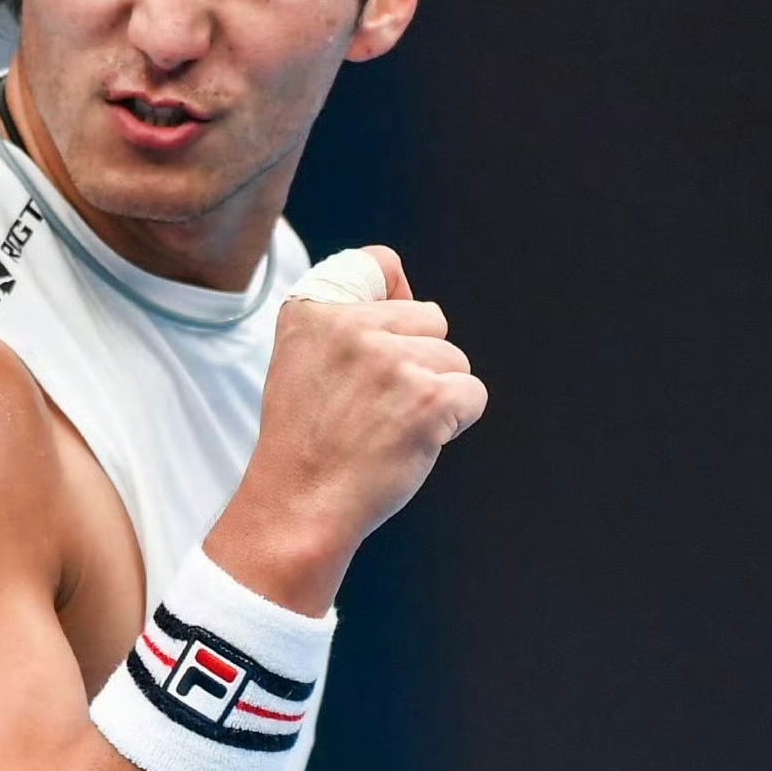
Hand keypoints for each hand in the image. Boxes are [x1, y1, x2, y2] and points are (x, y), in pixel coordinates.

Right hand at [205, 246, 486, 613]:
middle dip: (419, 361)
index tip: (378, 344)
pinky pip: (472, 394)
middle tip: (378, 407)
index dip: (396, 299)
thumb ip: (344, 322)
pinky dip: (455, 423)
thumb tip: (411, 294)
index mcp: (314, 311)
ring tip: (389, 428)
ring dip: (436, 396)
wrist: (299, 507)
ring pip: (453, 360)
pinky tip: (413, 442)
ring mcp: (391, 361)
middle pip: (431, 320)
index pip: (381, 263)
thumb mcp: (299, 362)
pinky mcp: (428, 398)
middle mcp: (351, 327)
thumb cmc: (308, 444)